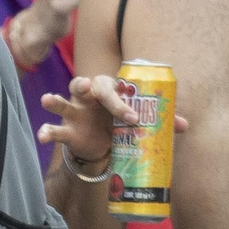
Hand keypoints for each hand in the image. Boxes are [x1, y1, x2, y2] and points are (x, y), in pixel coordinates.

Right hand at [38, 75, 189, 165]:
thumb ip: (158, 121)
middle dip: (84, 85)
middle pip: (82, 84)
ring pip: (62, 102)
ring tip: (47, 99)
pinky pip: (55, 129)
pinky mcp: (67, 131)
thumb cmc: (120, 123)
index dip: (122, 102)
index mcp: (108, 91)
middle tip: (88, 87)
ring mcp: (74, 113)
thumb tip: (185, 125)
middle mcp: (88, 97)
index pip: (112, 89)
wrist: (102, 143)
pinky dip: (48, 131)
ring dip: (55, 100)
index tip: (133, 117)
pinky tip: (43, 136)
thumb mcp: (136, 121)